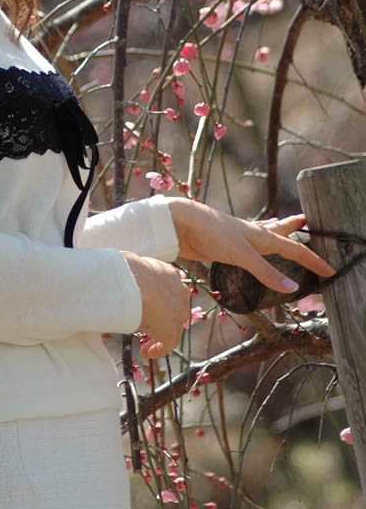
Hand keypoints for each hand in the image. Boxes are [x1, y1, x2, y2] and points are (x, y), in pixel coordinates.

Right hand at [122, 253, 190, 359]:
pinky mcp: (172, 329)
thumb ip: (133, 278)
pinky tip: (146, 353)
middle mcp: (179, 291)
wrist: (134, 283)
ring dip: (161, 333)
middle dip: (164, 316)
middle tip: (149, 325)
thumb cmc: (126, 272)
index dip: (159, 300)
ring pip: (173, 325)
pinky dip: (158, 349)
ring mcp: (179, 311)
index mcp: (169, 274)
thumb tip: (117, 281)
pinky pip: (169, 343)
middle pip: (175, 307)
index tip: (147, 306)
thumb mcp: (132, 272)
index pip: (168, 288)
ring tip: (146, 345)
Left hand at [165, 198, 335, 293]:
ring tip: (285, 225)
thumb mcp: (242, 255)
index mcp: (261, 236)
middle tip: (306, 220)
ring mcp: (237, 238)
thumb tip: (294, 288)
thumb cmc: (211, 233)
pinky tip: (250, 240)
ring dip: (276, 231)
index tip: (330, 270)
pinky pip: (246, 245)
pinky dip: (255, 243)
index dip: (313, 261)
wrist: (179, 223)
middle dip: (293, 229)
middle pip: (279, 231)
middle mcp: (252, 234)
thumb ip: (266, 272)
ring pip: (263, 234)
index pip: (295, 249)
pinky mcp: (223, 245)